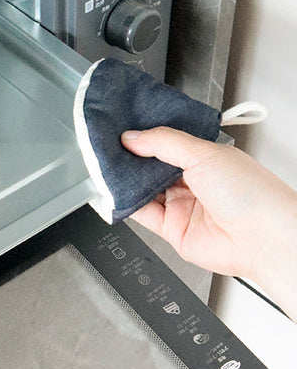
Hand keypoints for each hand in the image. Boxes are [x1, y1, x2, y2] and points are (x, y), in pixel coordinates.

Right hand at [121, 126, 296, 320]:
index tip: (122, 130)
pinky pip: (141, 214)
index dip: (144, 137)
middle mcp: (193, 181)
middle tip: (108, 148)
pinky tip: (114, 194)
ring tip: (106, 168)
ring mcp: (182, 206)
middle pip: (151, 167)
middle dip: (130, 158)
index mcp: (206, 158)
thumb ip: (164, 143)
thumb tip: (133, 137)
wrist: (261, 238)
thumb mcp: (204, 154)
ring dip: (125, 182)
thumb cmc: (251, 194)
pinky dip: (125, 205)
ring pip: (143, 190)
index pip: (167, 143)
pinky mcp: (172, 230)